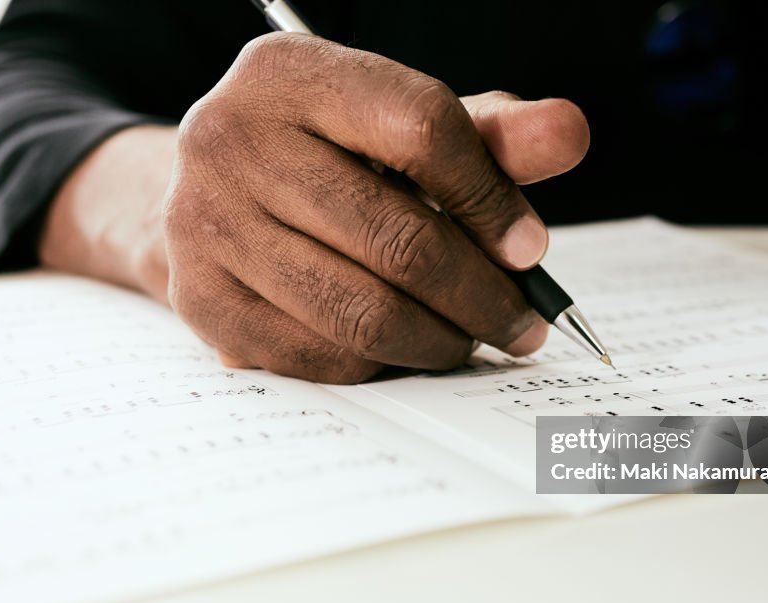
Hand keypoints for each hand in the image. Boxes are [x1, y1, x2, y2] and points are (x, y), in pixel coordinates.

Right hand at [44, 34, 588, 383]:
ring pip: (361, 312)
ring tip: (470, 339)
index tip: (532, 251)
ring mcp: (206, 225)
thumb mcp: (397, 124)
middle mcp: (231, 139)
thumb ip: (486, 133)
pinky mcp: (199, 299)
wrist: (209, 190)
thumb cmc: (324, 153)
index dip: (493, 199)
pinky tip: (405, 349)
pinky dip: (380, 364)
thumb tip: (568, 135)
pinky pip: (319, 355)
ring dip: (439, 341)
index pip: (422, 128)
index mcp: (292, 73)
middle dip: (482, 297)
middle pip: (397, 238)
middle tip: (521, 325)